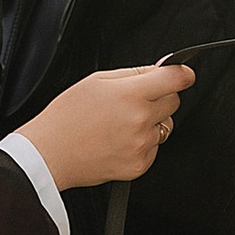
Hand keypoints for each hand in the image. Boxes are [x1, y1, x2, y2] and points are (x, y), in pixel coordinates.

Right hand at [19, 61, 196, 189]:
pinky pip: (154, 148)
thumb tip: (160, 69)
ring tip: (121, 124)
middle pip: (174, 102)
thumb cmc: (67, 117)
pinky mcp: (139, 165)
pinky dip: (143, 143)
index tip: (183, 74)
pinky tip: (119, 141)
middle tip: (134, 101)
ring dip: (151, 122)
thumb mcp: (96, 81)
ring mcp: (141, 145)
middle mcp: (140, 120)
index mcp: (130, 95)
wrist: (50, 154)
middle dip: (160, 97)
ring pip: (165, 126)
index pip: (176, 79)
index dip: (182, 74)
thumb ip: (133, 73)